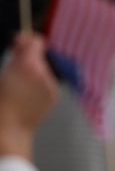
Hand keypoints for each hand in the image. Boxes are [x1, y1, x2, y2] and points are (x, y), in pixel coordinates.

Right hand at [0, 34, 58, 159]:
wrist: (9, 129)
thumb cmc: (0, 104)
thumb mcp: (4, 74)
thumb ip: (16, 56)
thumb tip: (21, 42)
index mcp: (27, 65)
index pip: (36, 42)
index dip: (27, 41)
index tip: (20, 43)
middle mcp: (43, 73)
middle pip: (40, 55)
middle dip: (29, 58)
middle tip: (16, 66)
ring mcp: (50, 85)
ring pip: (44, 69)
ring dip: (34, 71)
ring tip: (19, 85)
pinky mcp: (54, 95)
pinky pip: (47, 82)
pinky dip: (39, 84)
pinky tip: (26, 94)